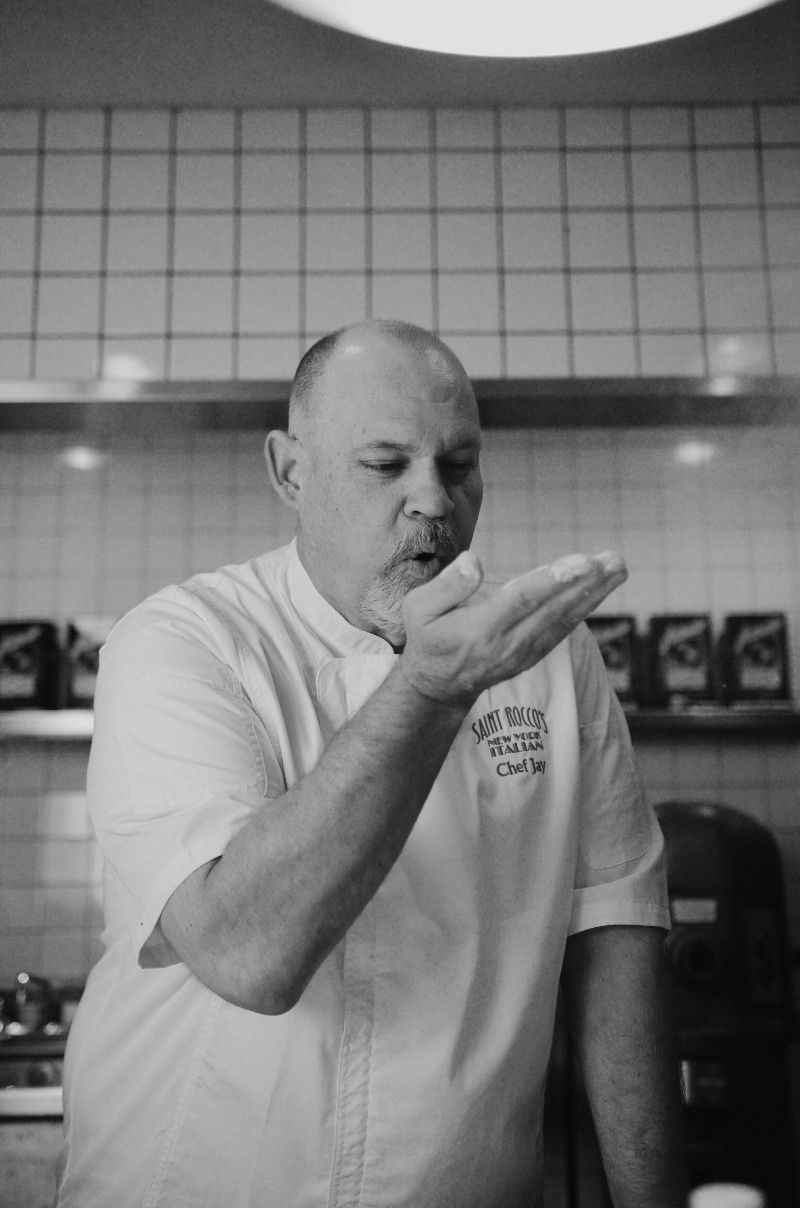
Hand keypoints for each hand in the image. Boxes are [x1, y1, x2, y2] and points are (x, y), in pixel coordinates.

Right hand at [399, 549, 626, 707]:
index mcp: (479, 630)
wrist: (438, 686)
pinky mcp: (534, 654)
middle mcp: (507, 644)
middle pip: (552, 610)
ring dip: (595, 593)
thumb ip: (447, 586)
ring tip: (618, 567)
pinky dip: (586, 606)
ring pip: (564, 619)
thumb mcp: (418, 609)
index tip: (580, 562)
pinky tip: (603, 587)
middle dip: (585, 584)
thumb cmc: (428, 638)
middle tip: (613, 561)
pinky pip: (563, 628)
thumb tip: (474, 561)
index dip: (552, 580)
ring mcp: (524, 653)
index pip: (521, 601)